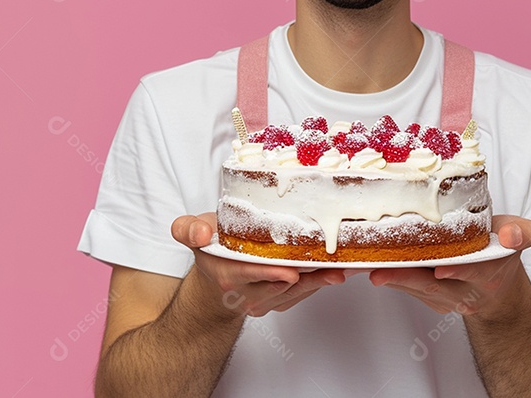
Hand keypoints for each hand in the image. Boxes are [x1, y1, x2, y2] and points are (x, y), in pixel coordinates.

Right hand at [171, 213, 345, 317]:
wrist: (215, 281)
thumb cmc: (211, 250)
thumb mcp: (191, 232)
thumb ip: (187, 228)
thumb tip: (199, 232)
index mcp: (228, 274)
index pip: (250, 274)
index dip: (271, 272)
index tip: (291, 271)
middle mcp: (247, 293)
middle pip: (281, 285)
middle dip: (307, 275)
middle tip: (333, 264)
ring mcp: (265, 301)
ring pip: (297, 292)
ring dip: (320, 280)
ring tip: (343, 267)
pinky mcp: (281, 303)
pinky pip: (303, 294)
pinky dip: (320, 281)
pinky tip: (338, 269)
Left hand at [367, 215, 530, 317]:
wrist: (496, 286)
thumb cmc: (500, 252)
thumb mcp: (519, 237)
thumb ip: (521, 233)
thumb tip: (514, 236)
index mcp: (488, 273)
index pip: (473, 271)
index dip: (458, 269)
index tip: (441, 268)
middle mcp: (464, 292)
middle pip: (433, 286)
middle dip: (408, 278)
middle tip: (382, 271)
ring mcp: (444, 298)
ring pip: (415, 288)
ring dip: (391, 278)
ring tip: (368, 266)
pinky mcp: (427, 297)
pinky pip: (407, 287)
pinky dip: (389, 276)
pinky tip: (369, 264)